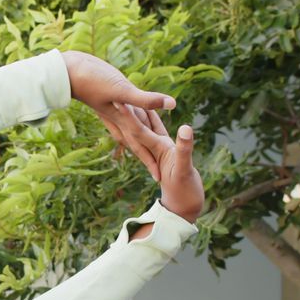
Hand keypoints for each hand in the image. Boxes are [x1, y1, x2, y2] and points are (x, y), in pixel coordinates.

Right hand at [61, 51, 176, 180]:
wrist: (67, 72)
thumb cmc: (91, 81)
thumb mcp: (121, 90)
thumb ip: (146, 99)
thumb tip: (172, 105)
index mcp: (121, 121)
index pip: (139, 145)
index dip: (149, 161)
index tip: (158, 178)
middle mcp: (116, 119)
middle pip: (134, 142)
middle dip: (145, 156)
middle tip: (155, 173)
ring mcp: (111, 110)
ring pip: (129, 130)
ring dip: (137, 141)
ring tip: (145, 151)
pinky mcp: (107, 100)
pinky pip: (122, 116)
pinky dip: (129, 121)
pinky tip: (130, 118)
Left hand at [111, 103, 203, 222]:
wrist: (184, 208)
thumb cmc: (185, 192)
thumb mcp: (185, 170)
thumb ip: (184, 150)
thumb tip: (185, 129)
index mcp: (157, 150)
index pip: (138, 130)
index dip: (129, 115)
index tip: (118, 100)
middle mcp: (155, 148)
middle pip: (137, 126)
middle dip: (127, 110)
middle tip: (114, 91)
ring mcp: (160, 149)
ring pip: (146, 125)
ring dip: (137, 111)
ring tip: (127, 94)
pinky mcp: (166, 150)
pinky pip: (156, 130)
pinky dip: (152, 119)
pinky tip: (148, 111)